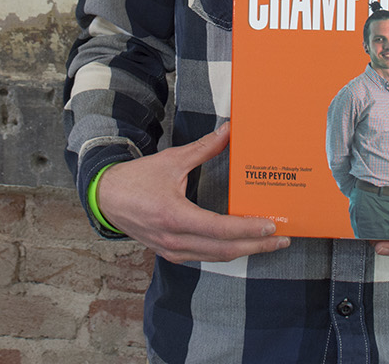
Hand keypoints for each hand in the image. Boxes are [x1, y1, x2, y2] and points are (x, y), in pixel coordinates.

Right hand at [97, 122, 290, 263]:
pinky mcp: (171, 253)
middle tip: (281, 240)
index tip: (270, 226)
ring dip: (245, 251)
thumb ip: (203, 149)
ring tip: (269, 244)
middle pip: (224, 250)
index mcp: (175, 216)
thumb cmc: (136, 179)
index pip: (220, 229)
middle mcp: (175, 239)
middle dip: (257, 247)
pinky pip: (205, 257)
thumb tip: (228, 130)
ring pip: (216, 257)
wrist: (106, 198)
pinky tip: (242, 244)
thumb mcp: (171, 160)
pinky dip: (226, 252)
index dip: (248, 230)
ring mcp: (173, 250)